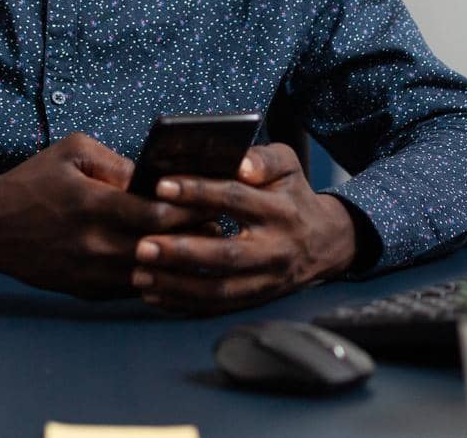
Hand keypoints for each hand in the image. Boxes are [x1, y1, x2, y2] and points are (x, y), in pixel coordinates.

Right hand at [0, 132, 198, 298]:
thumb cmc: (32, 182)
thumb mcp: (73, 153)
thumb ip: (118, 163)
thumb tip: (157, 177)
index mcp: (95, 205)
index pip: (160, 212)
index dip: (192, 206)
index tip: (213, 198)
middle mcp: (95, 244)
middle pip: (164, 246)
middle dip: (194, 235)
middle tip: (218, 221)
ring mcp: (91, 273)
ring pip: (153, 274)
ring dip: (179, 260)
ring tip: (202, 244)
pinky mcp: (87, 291)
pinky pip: (133, 288)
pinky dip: (156, 277)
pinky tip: (172, 263)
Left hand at [131, 142, 357, 314]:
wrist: (325, 242)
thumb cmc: (293, 196)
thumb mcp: (288, 166)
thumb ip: (263, 158)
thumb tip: (241, 163)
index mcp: (280, 210)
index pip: (236, 199)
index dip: (198, 192)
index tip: (161, 187)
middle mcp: (274, 249)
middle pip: (226, 255)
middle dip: (182, 252)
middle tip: (142, 245)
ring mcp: (266, 280)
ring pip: (219, 289)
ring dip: (176, 285)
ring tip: (140, 274)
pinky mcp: (255, 299)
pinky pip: (217, 307)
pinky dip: (183, 304)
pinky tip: (154, 293)